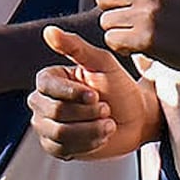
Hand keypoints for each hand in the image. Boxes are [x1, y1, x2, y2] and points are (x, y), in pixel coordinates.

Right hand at [31, 24, 165, 161]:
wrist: (137, 118)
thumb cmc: (120, 88)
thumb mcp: (102, 64)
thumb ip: (76, 47)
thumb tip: (49, 30)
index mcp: (50, 80)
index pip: (47, 86)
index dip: (73, 93)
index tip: (96, 94)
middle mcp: (42, 102)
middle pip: (54, 111)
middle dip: (87, 112)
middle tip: (106, 108)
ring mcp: (46, 126)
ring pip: (58, 132)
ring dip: (90, 129)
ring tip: (107, 123)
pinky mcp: (55, 147)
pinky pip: (62, 149)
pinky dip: (87, 143)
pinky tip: (100, 135)